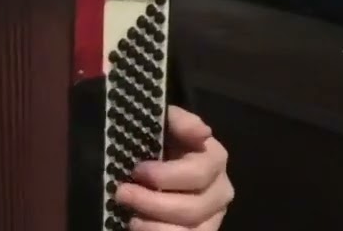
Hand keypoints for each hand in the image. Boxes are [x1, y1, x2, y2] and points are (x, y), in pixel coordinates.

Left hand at [115, 106, 233, 229]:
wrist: (158, 163)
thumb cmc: (162, 141)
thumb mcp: (166, 124)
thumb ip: (180, 121)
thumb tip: (203, 132)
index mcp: (215, 159)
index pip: (197, 174)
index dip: (165, 175)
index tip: (137, 171)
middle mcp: (220, 191)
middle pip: (192, 208)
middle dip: (152, 203)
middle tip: (121, 194)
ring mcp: (213, 218)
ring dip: (155, 228)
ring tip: (131, 219)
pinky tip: (140, 227)